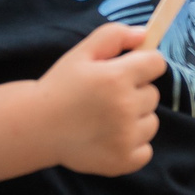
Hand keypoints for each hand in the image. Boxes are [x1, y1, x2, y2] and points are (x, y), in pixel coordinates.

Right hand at [38, 23, 167, 176]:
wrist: (36, 127)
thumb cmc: (60, 87)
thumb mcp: (81, 53)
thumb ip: (113, 36)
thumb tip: (144, 34)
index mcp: (117, 78)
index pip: (157, 63)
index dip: (144, 65)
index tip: (128, 71)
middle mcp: (125, 107)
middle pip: (153, 94)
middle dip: (135, 92)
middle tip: (107, 98)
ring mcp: (126, 137)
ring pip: (151, 122)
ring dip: (135, 120)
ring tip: (106, 120)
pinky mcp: (124, 160)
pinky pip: (146, 150)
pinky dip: (133, 146)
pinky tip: (110, 139)